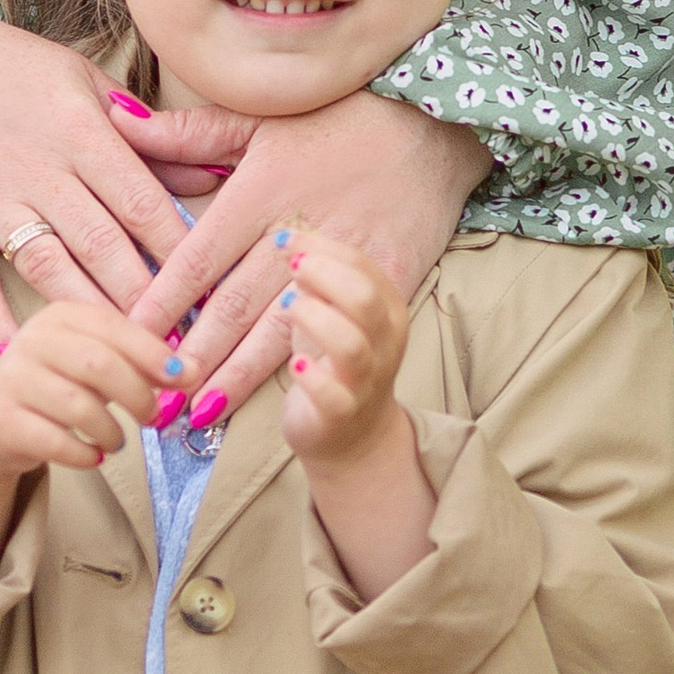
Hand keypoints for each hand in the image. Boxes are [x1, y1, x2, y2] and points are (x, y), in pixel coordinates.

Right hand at [0, 0, 196, 352]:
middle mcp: (40, 169)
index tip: (211, 290)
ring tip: (126, 359)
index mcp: (81, 132)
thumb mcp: (85, 83)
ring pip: (49, 269)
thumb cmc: (12, 67)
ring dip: (90, 315)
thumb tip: (211, 175)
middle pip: (103, 245)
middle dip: (146, 298)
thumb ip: (148, 135)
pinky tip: (24, 354)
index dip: (180, 251)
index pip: (142, 201)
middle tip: (180, 344)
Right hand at [0, 301, 171, 591]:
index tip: (185, 377)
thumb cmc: (57, 385)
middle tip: (154, 416)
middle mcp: (31, 339)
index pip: (114, 326)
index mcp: (59, 315)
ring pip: (79, 406)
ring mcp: (12, 379)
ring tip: (118, 439)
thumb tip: (192, 370)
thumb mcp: (93, 361)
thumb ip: (137, 359)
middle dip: (137, 394)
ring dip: (112, 430)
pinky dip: (85, 454)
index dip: (153, 353)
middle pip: (99, 364)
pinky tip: (93, 455)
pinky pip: (56, 442)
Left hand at [122, 90, 487, 419]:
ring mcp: (345, 261)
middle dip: (192, 352)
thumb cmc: (336, 120)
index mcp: (262, 190)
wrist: (430, 128)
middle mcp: (298, 229)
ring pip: (279, 330)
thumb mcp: (258, 118)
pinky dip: (307, 366)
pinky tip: (281, 395)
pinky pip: (342, 333)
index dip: (164, 296)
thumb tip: (115, 118)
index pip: (200, 254)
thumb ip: (188, 133)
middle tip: (154, 388)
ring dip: (237, 374)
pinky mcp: (387, 283)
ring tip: (198, 411)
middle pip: (234, 303)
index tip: (128, 331)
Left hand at [277, 232, 411, 469]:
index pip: (363, 265)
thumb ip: (320, 277)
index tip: (286, 239)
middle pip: (364, 298)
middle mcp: (385, 343)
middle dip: (323, 275)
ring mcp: (366, 380)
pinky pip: (333, 396)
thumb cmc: (336, 360)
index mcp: (387, 308)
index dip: (322, 247)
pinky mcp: (342, 414)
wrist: (352, 436)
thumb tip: (290, 236)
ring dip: (313, 318)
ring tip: (288, 308)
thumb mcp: (333, 311)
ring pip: (350, 344)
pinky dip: (312, 377)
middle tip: (291, 267)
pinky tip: (297, 364)